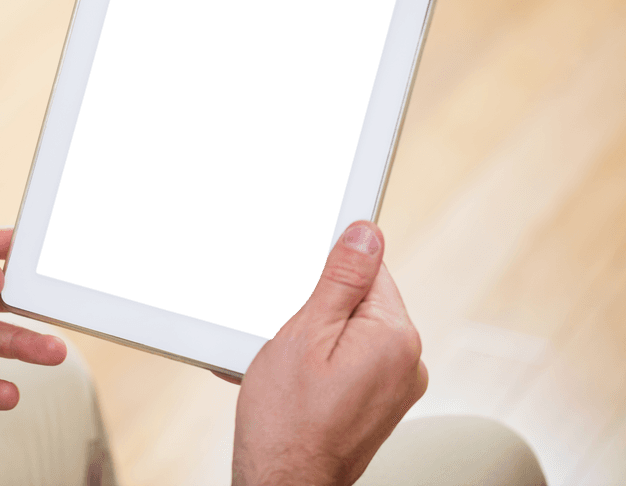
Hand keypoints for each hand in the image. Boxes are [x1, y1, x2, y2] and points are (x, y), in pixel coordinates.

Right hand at [231, 221, 426, 485]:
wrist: (284, 484)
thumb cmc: (286, 421)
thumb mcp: (305, 333)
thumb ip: (340, 279)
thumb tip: (366, 232)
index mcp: (395, 336)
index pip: (369, 268)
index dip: (326, 273)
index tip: (299, 291)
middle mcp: (408, 361)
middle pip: (359, 300)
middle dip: (316, 308)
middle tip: (286, 338)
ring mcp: (396, 386)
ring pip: (350, 331)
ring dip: (314, 337)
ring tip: (286, 367)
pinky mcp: (379, 402)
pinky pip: (351, 360)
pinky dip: (320, 361)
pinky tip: (293, 381)